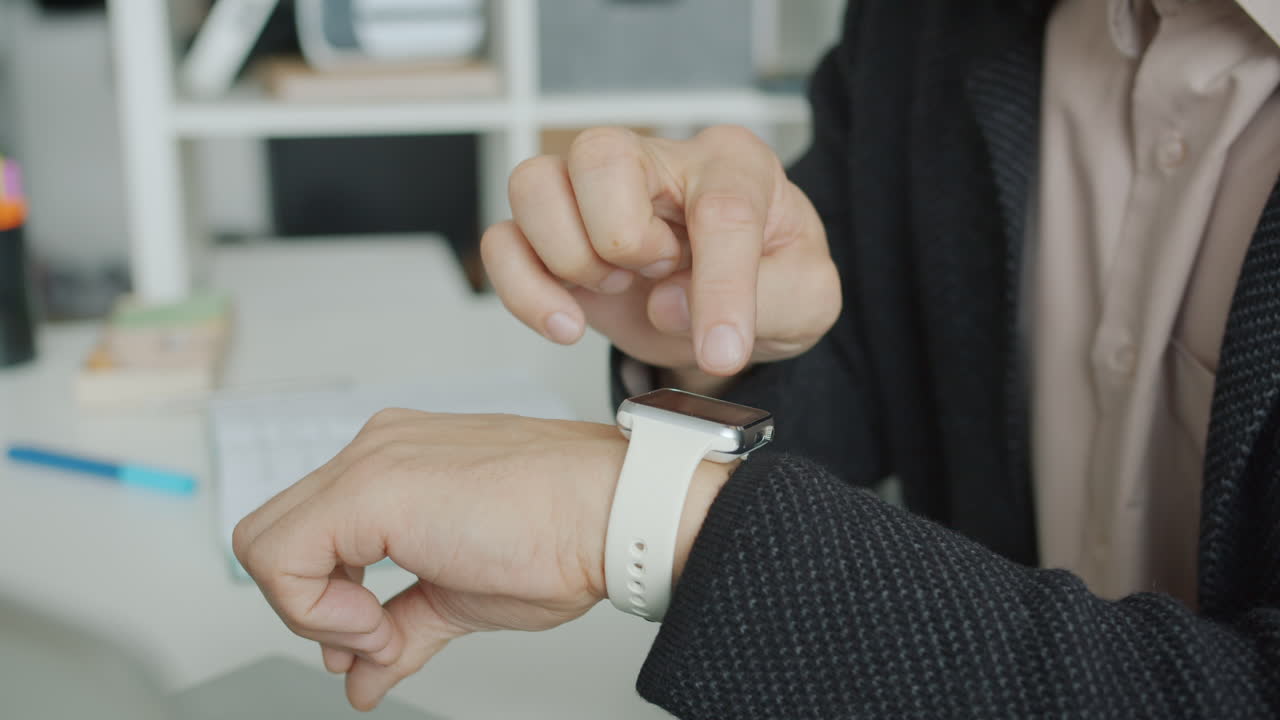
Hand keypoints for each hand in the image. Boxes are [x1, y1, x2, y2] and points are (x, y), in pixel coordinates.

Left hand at [233, 409, 729, 709]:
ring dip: (310, 608)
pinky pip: (281, 557)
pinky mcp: (370, 487)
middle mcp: (375, 451)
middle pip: (274, 537)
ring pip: (263, 544)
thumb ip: (401, 631)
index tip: (374, 632)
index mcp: (395, 465)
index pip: (309, 534)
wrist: (613, 512)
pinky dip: (313, 609)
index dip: (322, 598)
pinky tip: (377, 623)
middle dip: (307, 604)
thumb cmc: (563, 536)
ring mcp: (370, 461)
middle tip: (371, 634)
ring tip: (381, 628)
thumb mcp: (460, 598)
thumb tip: (361, 677)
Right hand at [482, 125, 840, 390]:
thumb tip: (669, 304)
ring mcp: (592, 193)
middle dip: (626, 237)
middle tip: (658, 272)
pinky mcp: (552, 236)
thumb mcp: (809, 300)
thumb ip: (768, 299)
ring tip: (617, 287)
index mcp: (734, 164)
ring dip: (571, 257)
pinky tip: (568, 322)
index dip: (720, 286)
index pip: (720, 207)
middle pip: (600, 155)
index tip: (723, 350)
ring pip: (533, 183)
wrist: (731, 312)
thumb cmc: (770, 284)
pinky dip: (523, 289)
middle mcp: (655, 161)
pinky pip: (501, 241)